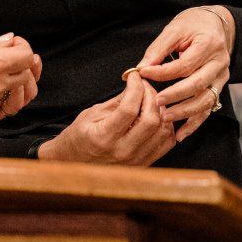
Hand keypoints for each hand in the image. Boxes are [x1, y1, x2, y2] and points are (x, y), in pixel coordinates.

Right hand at [38, 73, 174, 165]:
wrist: (75, 162)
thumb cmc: (80, 136)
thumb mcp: (92, 113)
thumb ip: (118, 101)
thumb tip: (137, 84)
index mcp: (103, 138)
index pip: (129, 109)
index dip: (135, 87)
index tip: (134, 77)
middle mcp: (122, 152)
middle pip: (151, 120)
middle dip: (150, 96)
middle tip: (144, 87)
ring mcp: (135, 160)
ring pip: (163, 131)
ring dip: (160, 111)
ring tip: (149, 101)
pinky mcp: (143, 164)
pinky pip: (166, 143)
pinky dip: (166, 127)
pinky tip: (156, 117)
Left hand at [135, 6, 234, 142]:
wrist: (216, 25)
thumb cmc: (193, 25)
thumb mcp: (174, 29)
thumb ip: (158, 50)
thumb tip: (140, 69)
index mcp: (208, 44)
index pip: (184, 64)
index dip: (162, 72)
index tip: (142, 74)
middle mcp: (219, 62)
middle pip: (197, 84)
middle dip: (175, 96)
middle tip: (156, 102)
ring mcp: (221, 77)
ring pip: (205, 100)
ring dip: (184, 112)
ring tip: (164, 118)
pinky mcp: (219, 87)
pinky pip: (208, 109)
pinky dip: (195, 123)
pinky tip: (180, 134)